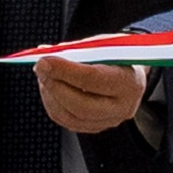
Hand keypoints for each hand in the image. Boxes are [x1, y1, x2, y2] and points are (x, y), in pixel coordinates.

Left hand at [30, 53, 146, 133]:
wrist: (131, 73)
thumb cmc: (117, 55)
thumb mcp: (103, 44)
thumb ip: (76, 51)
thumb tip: (45, 53)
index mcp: (129, 82)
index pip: (93, 79)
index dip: (65, 71)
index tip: (44, 61)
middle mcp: (122, 107)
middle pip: (81, 106)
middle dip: (55, 86)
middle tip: (40, 69)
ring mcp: (109, 121)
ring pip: (70, 116)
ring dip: (50, 95)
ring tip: (43, 76)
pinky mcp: (96, 127)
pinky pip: (67, 121)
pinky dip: (53, 104)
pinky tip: (49, 88)